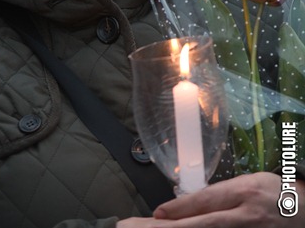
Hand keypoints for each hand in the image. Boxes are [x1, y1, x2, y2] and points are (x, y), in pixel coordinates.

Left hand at [117, 172, 304, 226]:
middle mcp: (246, 219)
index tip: (155, 216)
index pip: (206, 203)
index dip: (179, 210)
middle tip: (133, 227)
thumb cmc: (274, 194)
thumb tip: (180, 207)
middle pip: (200, 226)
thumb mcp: (247, 184)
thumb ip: (218, 195)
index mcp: (245, 194)